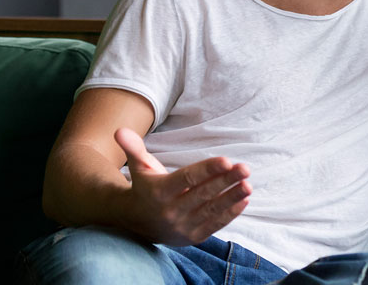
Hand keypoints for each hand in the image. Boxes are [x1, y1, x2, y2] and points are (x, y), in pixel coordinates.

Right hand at [114, 127, 251, 245]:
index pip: (187, 179)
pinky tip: (244, 200)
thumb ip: (133, 149)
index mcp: (159, 192)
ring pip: (211, 210)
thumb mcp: (139, 168)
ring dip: (232, 197)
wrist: (136, 224)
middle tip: (245, 168)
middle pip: (203, 194)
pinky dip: (230, 213)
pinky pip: (214, 224)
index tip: (227, 160)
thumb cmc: (144, 188)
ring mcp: (182, 226)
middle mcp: (171, 211)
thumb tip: (119, 130)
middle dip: (226, 181)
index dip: (207, 169)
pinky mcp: (193, 237)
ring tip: (248, 185)